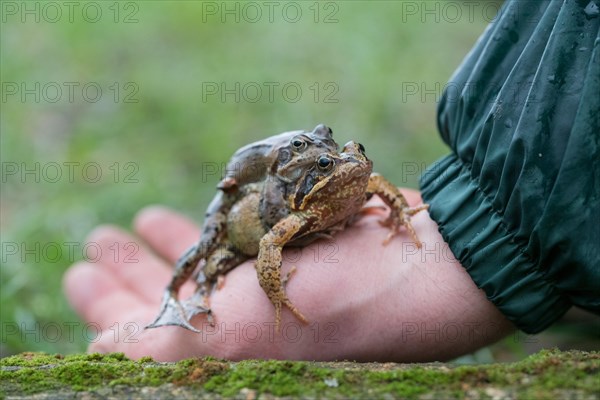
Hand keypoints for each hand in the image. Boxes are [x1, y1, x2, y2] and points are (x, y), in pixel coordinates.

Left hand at [63, 189, 513, 361]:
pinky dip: (213, 215)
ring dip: (164, 242)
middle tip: (95, 247)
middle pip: (175, 293)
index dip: (109, 306)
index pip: (153, 330)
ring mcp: (281, 276)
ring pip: (205, 258)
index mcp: (236, 347)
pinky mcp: (304, 241)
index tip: (77, 275)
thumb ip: (167, 347)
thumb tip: (98, 350)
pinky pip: (243, 227)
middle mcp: (255, 316)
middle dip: (129, 272)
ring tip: (128, 225)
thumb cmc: (352, 305)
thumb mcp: (248, 335)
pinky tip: (193, 206)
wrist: (441, 262)